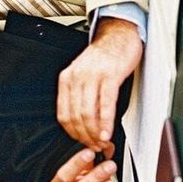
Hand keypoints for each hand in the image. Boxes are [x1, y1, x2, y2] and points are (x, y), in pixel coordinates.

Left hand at [56, 17, 142, 149]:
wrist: (119, 34)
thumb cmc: (104, 56)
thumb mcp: (84, 75)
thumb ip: (81, 96)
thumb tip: (85, 124)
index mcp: (66, 79)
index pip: (63, 115)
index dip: (73, 134)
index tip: (83, 143)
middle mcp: (76, 77)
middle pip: (75, 117)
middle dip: (85, 137)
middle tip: (95, 147)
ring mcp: (92, 76)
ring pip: (88, 113)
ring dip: (95, 133)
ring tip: (102, 142)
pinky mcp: (109, 75)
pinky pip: (105, 104)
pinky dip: (106, 122)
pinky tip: (107, 132)